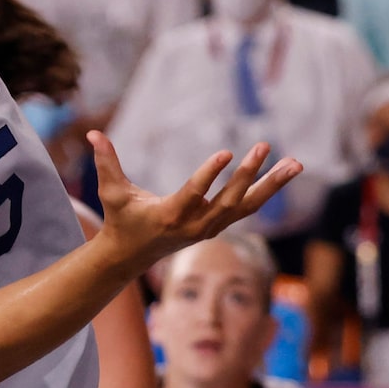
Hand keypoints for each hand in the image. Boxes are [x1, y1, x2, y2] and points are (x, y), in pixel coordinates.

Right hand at [90, 133, 301, 273]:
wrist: (131, 255)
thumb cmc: (120, 219)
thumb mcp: (112, 191)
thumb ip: (105, 162)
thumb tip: (93, 133)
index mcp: (170, 215)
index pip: (195, 193)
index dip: (210, 174)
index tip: (227, 152)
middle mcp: (195, 225)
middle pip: (230, 200)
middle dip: (248, 174)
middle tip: (264, 146)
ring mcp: (210, 228)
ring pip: (247, 206)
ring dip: (272, 184)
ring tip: (295, 163)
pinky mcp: (217, 226)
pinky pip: (247, 208)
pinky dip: (266, 191)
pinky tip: (283, 172)